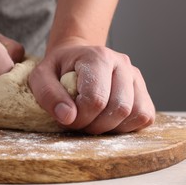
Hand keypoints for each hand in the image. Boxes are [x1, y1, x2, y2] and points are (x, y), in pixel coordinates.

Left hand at [29, 39, 154, 133]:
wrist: (76, 60)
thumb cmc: (58, 69)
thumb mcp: (40, 76)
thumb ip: (48, 94)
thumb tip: (68, 117)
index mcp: (97, 56)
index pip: (96, 99)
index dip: (80, 117)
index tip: (66, 117)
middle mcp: (122, 63)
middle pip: (119, 109)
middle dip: (95, 125)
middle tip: (78, 122)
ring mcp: (136, 77)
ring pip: (136, 114)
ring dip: (111, 128)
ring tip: (92, 120)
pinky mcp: (143, 92)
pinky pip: (145, 117)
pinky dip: (126, 127)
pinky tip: (107, 120)